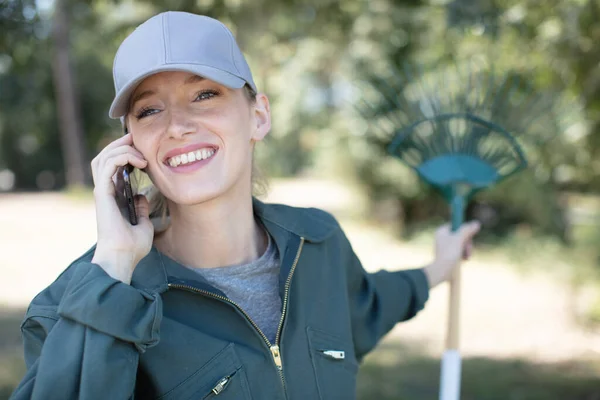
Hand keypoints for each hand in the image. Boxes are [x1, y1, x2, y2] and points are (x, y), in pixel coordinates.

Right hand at [90, 133, 153, 283]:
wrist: (122, 258)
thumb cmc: (132, 247)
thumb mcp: (143, 225)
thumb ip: (141, 210)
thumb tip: (142, 197)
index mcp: (112, 198)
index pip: (113, 168)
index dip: (124, 154)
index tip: (142, 149)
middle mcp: (105, 192)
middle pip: (105, 158)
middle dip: (120, 145)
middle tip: (137, 139)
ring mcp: (102, 192)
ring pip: (103, 158)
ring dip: (120, 148)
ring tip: (139, 149)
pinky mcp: (102, 193)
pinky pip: (107, 166)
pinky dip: (121, 157)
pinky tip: (139, 161)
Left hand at [424, 221, 480, 287]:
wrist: (441, 271)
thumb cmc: (448, 254)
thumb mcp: (459, 239)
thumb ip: (467, 230)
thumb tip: (476, 223)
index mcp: (442, 231)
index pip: (456, 225)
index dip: (465, 230)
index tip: (469, 237)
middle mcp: (442, 238)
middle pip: (460, 235)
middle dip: (467, 243)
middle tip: (469, 250)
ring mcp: (444, 247)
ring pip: (461, 244)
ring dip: (466, 250)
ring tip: (466, 258)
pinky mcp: (447, 256)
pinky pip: (459, 252)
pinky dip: (463, 256)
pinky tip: (463, 261)